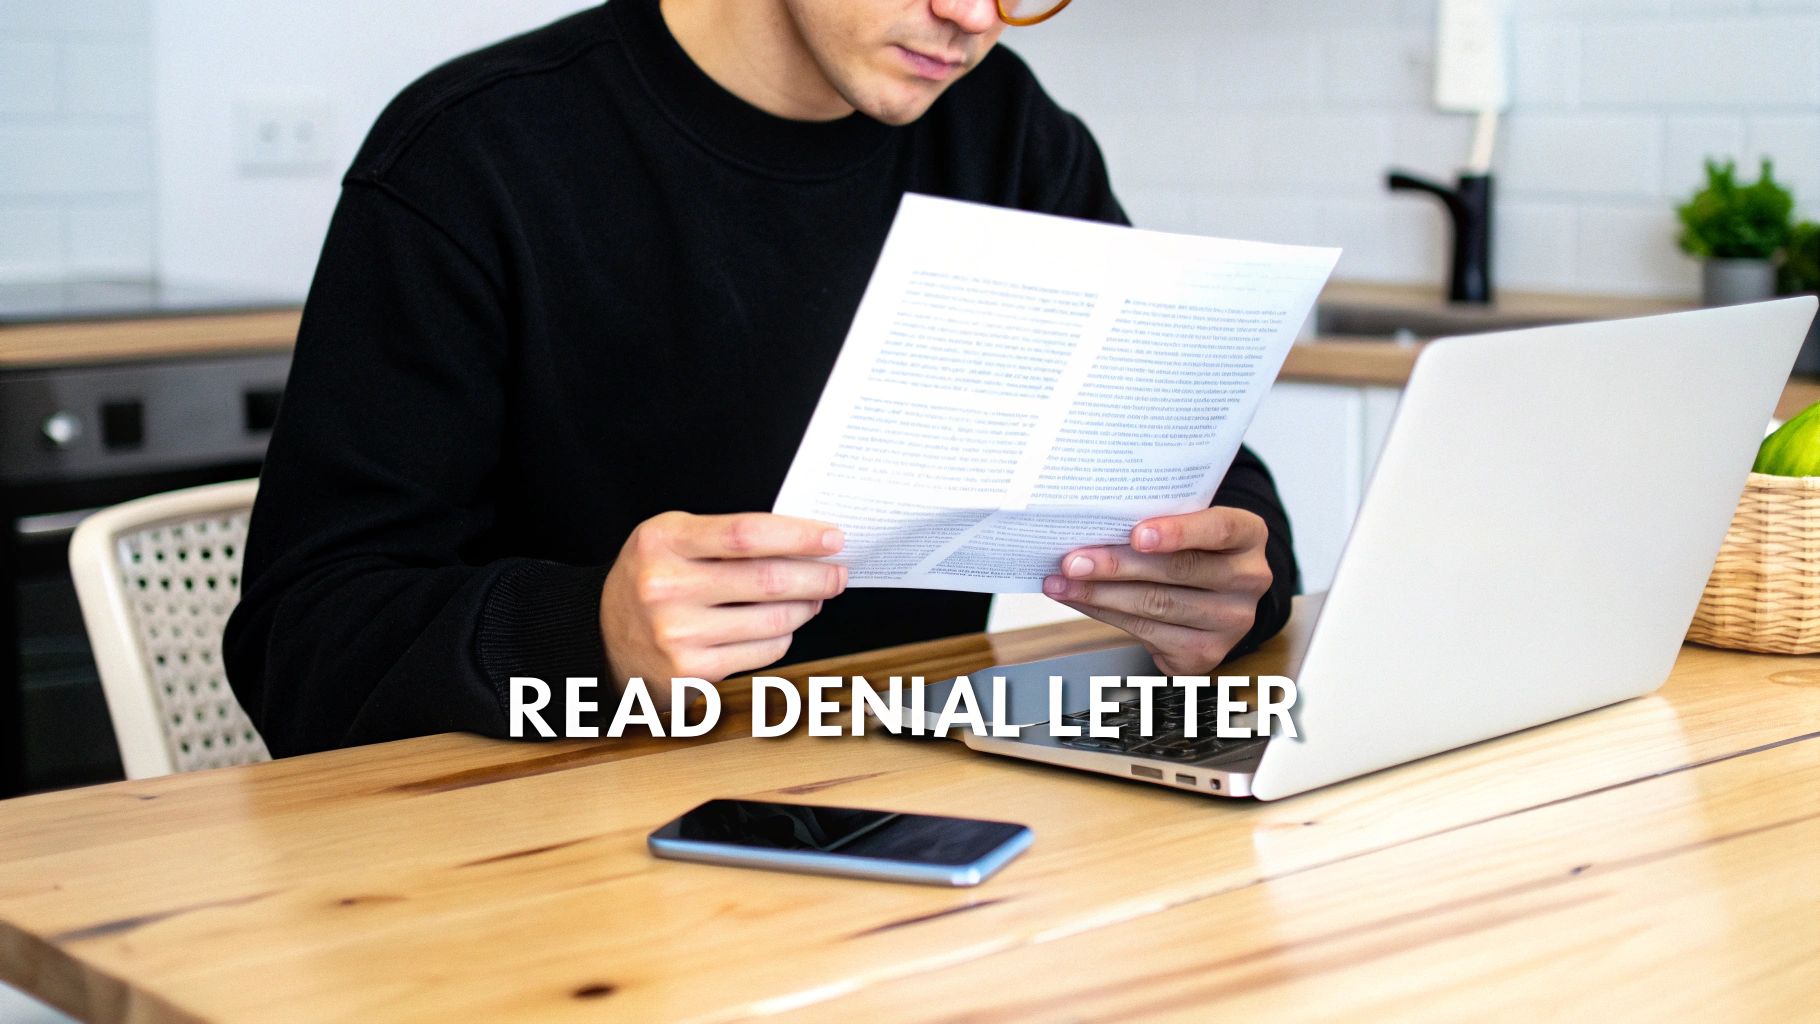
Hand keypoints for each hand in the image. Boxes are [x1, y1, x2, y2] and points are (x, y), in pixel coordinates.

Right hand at [601, 512, 846, 701]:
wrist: (602, 637)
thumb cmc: (652, 579)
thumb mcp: (671, 540)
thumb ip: (726, 536)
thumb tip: (805, 543)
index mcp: (663, 540)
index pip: (746, 534)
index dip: (799, 536)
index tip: (833, 538)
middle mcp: (666, 586)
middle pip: (768, 580)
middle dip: (817, 576)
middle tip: (838, 573)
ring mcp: (677, 633)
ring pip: (773, 620)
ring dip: (806, 608)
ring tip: (814, 598)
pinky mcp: (691, 671)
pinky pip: (764, 651)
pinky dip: (783, 636)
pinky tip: (782, 626)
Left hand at [1042, 507, 1271, 674]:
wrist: (1214, 597)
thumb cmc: (1192, 549)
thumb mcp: (1188, 525)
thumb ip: (1156, 522)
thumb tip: (1089, 523)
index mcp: (1248, 535)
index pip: (1220, 529)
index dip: (1177, 532)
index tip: (1135, 534)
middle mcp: (1249, 579)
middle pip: (1178, 571)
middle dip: (1117, 565)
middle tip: (1072, 561)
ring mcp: (1232, 621)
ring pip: (1157, 605)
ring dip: (1100, 593)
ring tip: (1062, 582)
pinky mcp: (1206, 652)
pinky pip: (1147, 632)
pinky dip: (1104, 613)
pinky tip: (1079, 600)